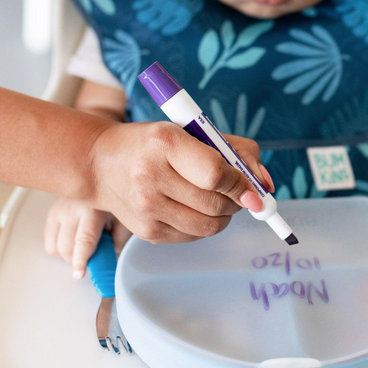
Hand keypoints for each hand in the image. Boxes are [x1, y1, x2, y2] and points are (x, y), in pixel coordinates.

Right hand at [44, 198, 131, 278]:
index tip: (79, 274)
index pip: (84, 239)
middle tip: (92, 255)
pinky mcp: (51, 213)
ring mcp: (58, 209)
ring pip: (54, 248)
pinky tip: (74, 238)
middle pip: (66, 248)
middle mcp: (72, 208)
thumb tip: (107, 261)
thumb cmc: (113, 202)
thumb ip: (117, 241)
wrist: (101, 180)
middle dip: (77, 260)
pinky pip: (49, 242)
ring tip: (83, 244)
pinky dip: (60, 248)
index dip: (81, 260)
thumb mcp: (123, 220)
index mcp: (94, 208)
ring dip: (67, 255)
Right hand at [87, 121, 273, 243]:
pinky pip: (193, 237)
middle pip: (215, 204)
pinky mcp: (146, 232)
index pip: (215, 174)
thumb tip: (266, 185)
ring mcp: (146, 209)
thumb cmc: (153, 143)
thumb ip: (235, 150)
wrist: (102, 163)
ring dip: (225, 216)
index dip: (241, 183)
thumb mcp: (191, 130)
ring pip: (209, 226)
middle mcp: (151, 177)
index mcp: (165, 143)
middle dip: (237, 201)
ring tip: (217, 198)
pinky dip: (205, 225)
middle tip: (238, 192)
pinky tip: (196, 208)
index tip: (253, 187)